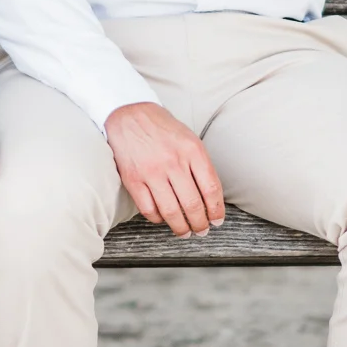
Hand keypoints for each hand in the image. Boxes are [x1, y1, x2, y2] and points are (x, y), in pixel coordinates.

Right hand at [105, 103, 224, 237]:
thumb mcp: (189, 139)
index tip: (217, 220)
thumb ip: (200, 165)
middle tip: (202, 231)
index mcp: (192, 150)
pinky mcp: (133, 179)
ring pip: (171, 212)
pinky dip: (158, 219)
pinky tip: (162, 219)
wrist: (129, 114)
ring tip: (185, 232)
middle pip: (192, 204)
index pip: (211, 189)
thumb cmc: (162, 128)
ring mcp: (152, 172)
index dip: (216, 210)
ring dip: (181, 227)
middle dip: (200, 224)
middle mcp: (173, 162)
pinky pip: (148, 209)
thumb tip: (211, 197)